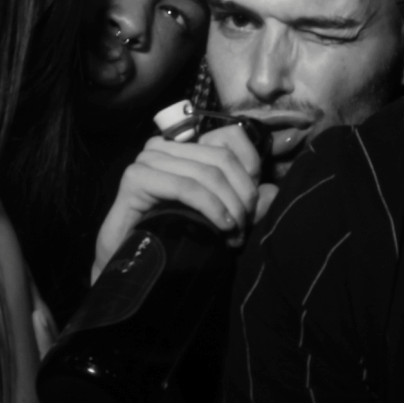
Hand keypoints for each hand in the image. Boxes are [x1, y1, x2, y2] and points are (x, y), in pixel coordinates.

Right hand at [92, 124, 268, 279]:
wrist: (130, 265)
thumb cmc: (174, 239)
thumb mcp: (219, 219)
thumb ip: (245, 205)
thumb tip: (272, 192)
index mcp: (185, 147)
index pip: (231, 137)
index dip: (251, 167)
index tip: (254, 203)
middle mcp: (164, 146)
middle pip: (222, 158)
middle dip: (241, 195)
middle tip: (244, 228)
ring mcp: (148, 159)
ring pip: (207, 173)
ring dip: (228, 207)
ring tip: (233, 235)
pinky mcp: (136, 177)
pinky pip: (186, 186)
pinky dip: (210, 207)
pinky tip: (221, 228)